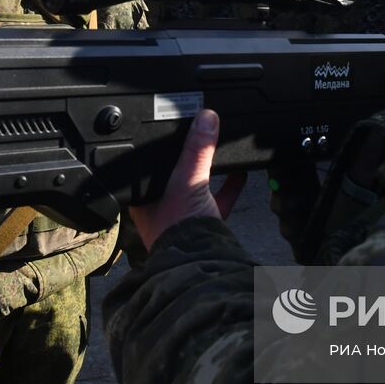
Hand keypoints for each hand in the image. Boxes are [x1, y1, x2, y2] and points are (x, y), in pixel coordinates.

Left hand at [129, 110, 244, 249]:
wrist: (202, 265)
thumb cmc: (179, 231)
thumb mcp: (187, 181)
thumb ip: (197, 150)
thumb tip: (205, 118)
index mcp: (144, 196)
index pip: (149, 164)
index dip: (159, 147)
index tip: (169, 128)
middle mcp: (160, 206)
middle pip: (174, 174)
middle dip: (187, 157)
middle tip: (196, 134)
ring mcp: (184, 216)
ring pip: (197, 186)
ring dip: (209, 169)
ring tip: (218, 148)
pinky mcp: (206, 225)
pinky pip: (218, 199)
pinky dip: (229, 185)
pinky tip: (241, 172)